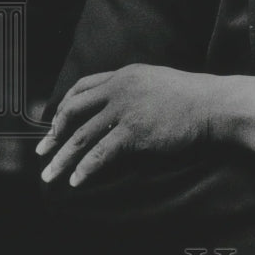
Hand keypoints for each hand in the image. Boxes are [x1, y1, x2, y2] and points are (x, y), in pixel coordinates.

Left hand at [36, 64, 222, 186]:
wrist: (212, 105)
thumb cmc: (191, 97)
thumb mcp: (156, 81)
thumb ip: (133, 89)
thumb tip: (115, 107)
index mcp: (125, 75)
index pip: (83, 86)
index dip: (64, 106)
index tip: (55, 124)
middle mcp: (120, 88)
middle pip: (74, 109)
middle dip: (53, 132)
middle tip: (42, 151)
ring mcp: (126, 109)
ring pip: (81, 135)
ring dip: (62, 157)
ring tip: (50, 174)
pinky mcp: (134, 131)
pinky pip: (101, 153)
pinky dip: (85, 168)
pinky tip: (77, 180)